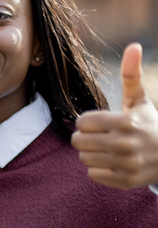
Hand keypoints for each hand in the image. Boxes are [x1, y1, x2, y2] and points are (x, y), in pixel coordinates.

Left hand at [72, 43, 157, 188]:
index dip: (88, 122)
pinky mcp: (125, 181)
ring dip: (93, 153)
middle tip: (103, 136)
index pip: (81, 122)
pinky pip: (92, 174)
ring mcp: (126, 164)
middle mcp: (125, 144)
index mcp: (125, 122)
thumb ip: (132, 75)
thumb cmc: (149, 124)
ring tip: (110, 149)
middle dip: (87, 137)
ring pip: (83, 158)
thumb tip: (134, 45)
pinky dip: (100, 169)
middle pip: (78, 141)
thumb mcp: (141, 100)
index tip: (101, 122)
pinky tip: (115, 162)